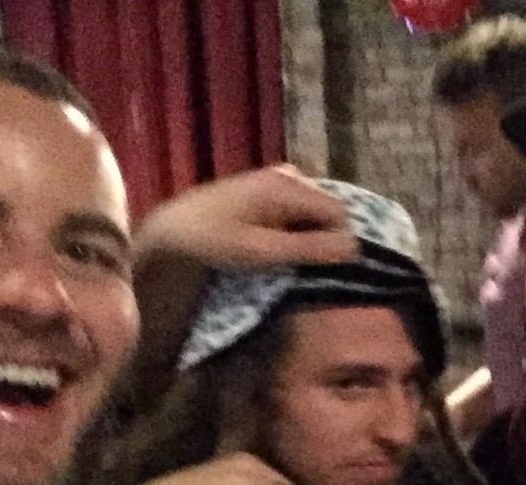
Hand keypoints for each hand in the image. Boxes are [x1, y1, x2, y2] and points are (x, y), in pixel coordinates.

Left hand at [135, 165, 358, 270]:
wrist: (171, 231)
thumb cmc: (215, 242)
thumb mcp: (265, 251)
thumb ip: (310, 248)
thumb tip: (354, 248)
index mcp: (287, 186)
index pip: (339, 211)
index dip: (339, 241)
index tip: (325, 268)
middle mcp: (286, 175)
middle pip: (327, 208)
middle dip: (324, 237)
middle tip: (305, 265)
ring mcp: (274, 179)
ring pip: (312, 210)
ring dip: (309, 234)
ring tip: (290, 258)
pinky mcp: (263, 189)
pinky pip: (296, 208)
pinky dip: (295, 227)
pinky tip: (278, 244)